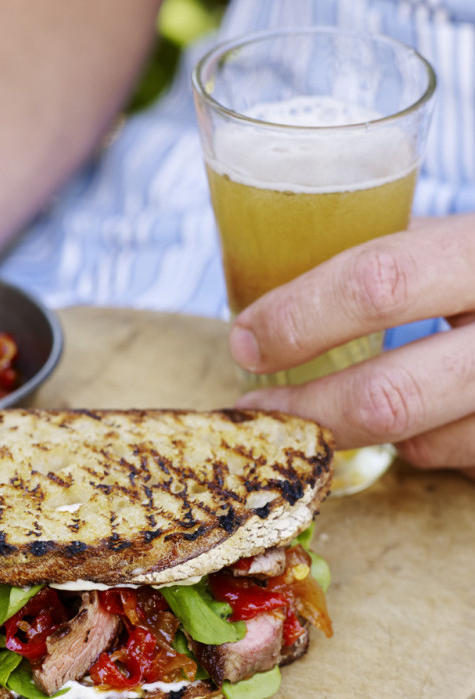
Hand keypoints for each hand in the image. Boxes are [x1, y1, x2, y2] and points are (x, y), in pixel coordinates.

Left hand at [228, 215, 474, 478]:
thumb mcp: (462, 237)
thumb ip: (393, 260)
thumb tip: (272, 293)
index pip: (378, 282)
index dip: (297, 317)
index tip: (245, 338)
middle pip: (388, 397)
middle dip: (306, 411)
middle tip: (259, 407)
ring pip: (422, 443)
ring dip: (362, 431)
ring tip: (335, 406)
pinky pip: (458, 460)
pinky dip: (424, 444)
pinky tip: (422, 412)